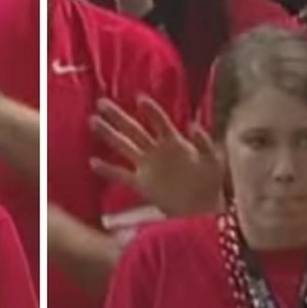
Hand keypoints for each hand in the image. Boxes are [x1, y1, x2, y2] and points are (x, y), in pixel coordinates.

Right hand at [90, 96, 223, 216]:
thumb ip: (204, 143)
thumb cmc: (210, 183)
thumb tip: (194, 126)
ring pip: (124, 147)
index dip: (151, 112)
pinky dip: (108, 170)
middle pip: (134, 130)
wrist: (203, 209)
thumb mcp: (213, 161)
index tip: (139, 98)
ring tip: (93, 121)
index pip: (160, 123)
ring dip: (109, 135)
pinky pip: (121, 176)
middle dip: (118, 117)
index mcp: (174, 143)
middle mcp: (157, 152)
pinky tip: (93, 163)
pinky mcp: (142, 185)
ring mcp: (147, 167)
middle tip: (102, 103)